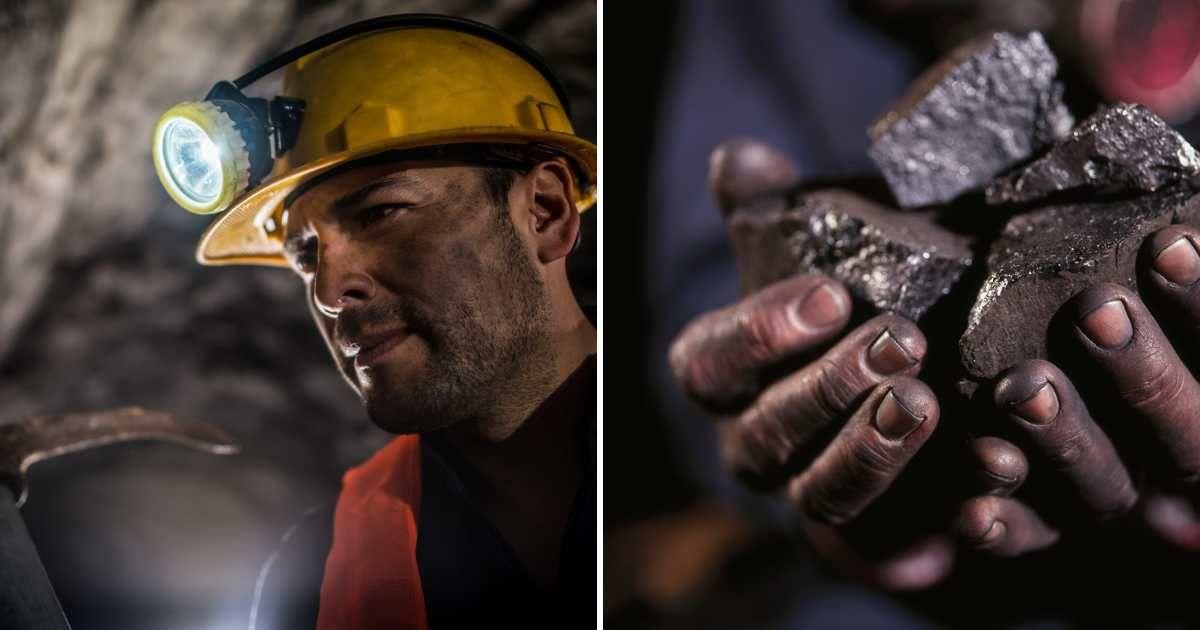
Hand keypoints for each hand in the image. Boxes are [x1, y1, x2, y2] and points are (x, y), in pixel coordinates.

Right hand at [668, 139, 950, 588]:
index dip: (761, 332)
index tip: (833, 294)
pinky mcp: (868, 536)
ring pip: (819, 489)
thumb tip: (737, 156)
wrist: (912, 380)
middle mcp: (753, 441)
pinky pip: (889, 533)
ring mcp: (805, 492)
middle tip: (903, 340)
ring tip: (929, 402)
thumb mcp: (814, 251)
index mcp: (724, 376)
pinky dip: (936, 501)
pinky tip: (989, 460)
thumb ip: (772, 209)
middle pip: (768, 429)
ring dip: (871, 449)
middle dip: (830, 386)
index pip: (710, 361)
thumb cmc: (851, 305)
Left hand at [957, 225, 1199, 554]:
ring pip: (1102, 486)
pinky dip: (1000, 525)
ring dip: (1066, 438)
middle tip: (1099, 309)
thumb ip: (1162, 205)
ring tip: (1024, 386)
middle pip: (1185, 435)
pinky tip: (968, 507)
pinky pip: (1027, 535)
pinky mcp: (1045, 520)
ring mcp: (1115, 493)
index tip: (1171, 240)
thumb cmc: (1116, 281)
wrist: (1068, 358)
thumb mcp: (1143, 240)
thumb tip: (1157, 142)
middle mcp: (1176, 450)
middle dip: (1145, 371)